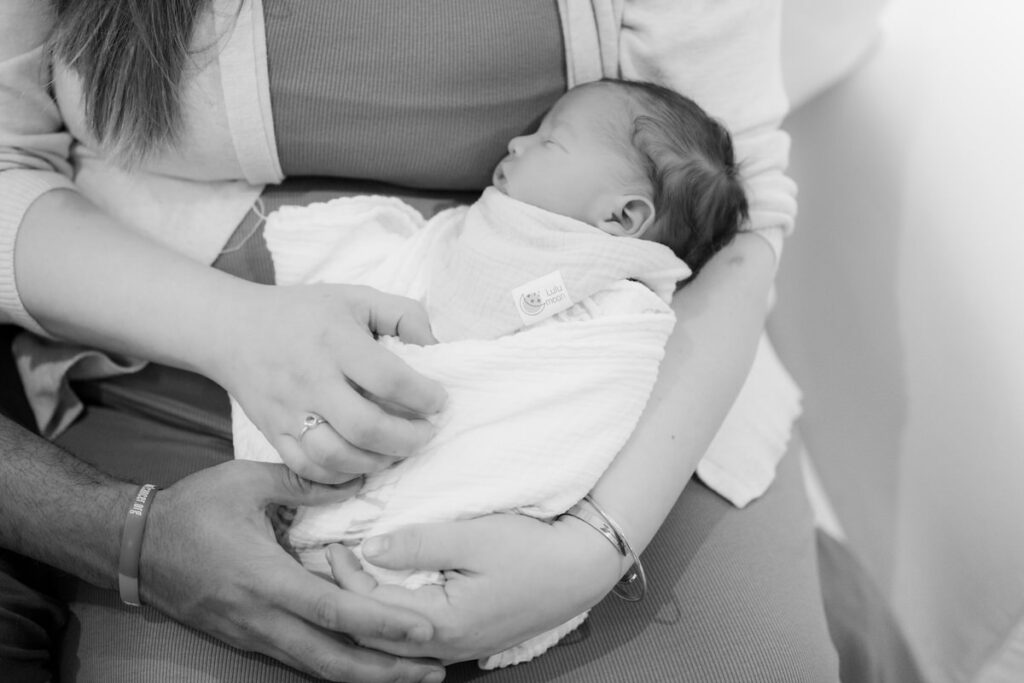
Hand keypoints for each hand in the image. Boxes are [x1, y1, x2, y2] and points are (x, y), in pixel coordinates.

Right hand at [139, 460, 446, 682]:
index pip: (334, 612)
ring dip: (366, 675)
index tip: (422, 631)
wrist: (136, 545)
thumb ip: (305, 483)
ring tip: (410, 673)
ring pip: (317, 667)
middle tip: (434, 670)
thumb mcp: (247, 481)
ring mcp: (254, 634)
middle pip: (332, 661)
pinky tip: (364, 661)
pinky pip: (300, 658)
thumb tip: (359, 481)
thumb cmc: (192, 509)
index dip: (381, 624)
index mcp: (266, 580)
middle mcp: (262, 619)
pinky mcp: (248, 638)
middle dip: (386, 672)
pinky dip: (337, 665)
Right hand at [216, 284, 447, 481]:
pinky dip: (341, 476)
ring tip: (397, 451)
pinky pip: (308, 469)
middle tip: (426, 433)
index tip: (439, 400)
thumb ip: (404, 315)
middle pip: (365, 427)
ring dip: (377, 462)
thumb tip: (436, 347)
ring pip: (336, 456)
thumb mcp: (357, 298)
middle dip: (407, 439)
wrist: (233, 329)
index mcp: (335, 340)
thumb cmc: (305, 313)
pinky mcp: (273, 433)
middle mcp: (311, 379)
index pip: (388, 378)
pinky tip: (363, 464)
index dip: (423, 396)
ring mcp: (289, 411)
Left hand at [324, 514, 623, 662]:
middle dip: (348, 600)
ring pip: (392, 643)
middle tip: (332, 563)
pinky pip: (414, 640)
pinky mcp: (466, 639)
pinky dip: (391, 620)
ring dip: (367, 613)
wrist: (579, 569)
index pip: (372, 608)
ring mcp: (457, 648)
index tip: (336, 544)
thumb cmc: (530, 550)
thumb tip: (368, 548)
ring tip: (350, 580)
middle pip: (375, 636)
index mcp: (442, 624)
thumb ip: (418, 544)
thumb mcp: (473, 537)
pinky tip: (385, 598)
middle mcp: (445, 647)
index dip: (346, 578)